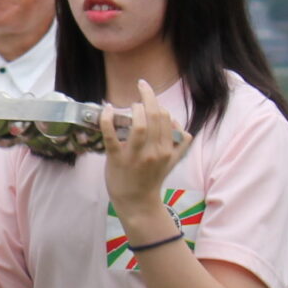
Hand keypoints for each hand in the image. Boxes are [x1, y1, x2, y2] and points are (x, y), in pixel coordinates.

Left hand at [101, 79, 192, 238]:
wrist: (138, 203)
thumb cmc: (152, 179)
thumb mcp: (172, 163)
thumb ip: (180, 145)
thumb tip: (181, 127)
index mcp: (167, 149)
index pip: (166, 119)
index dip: (158, 104)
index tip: (149, 96)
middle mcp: (154, 151)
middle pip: (155, 117)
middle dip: (149, 96)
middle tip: (142, 85)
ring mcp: (136, 155)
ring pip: (140, 125)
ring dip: (136, 109)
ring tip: (131, 104)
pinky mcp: (117, 159)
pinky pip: (111, 136)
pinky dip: (107, 119)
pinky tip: (106, 109)